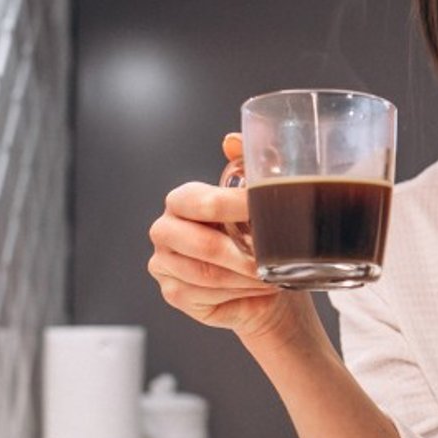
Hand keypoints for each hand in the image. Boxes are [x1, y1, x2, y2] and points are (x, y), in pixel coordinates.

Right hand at [148, 134, 312, 340]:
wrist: (259, 283)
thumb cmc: (255, 236)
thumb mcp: (256, 198)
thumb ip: (245, 164)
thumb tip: (231, 140)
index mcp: (181, 200)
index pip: (201, 202)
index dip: (236, 208)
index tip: (266, 211)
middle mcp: (164, 230)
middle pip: (204, 245)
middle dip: (245, 255)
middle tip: (273, 258)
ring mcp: (164, 264)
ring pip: (208, 275)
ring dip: (246, 278)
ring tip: (271, 276)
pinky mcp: (173, 293)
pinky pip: (206, 297)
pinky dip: (238, 295)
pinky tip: (256, 290)